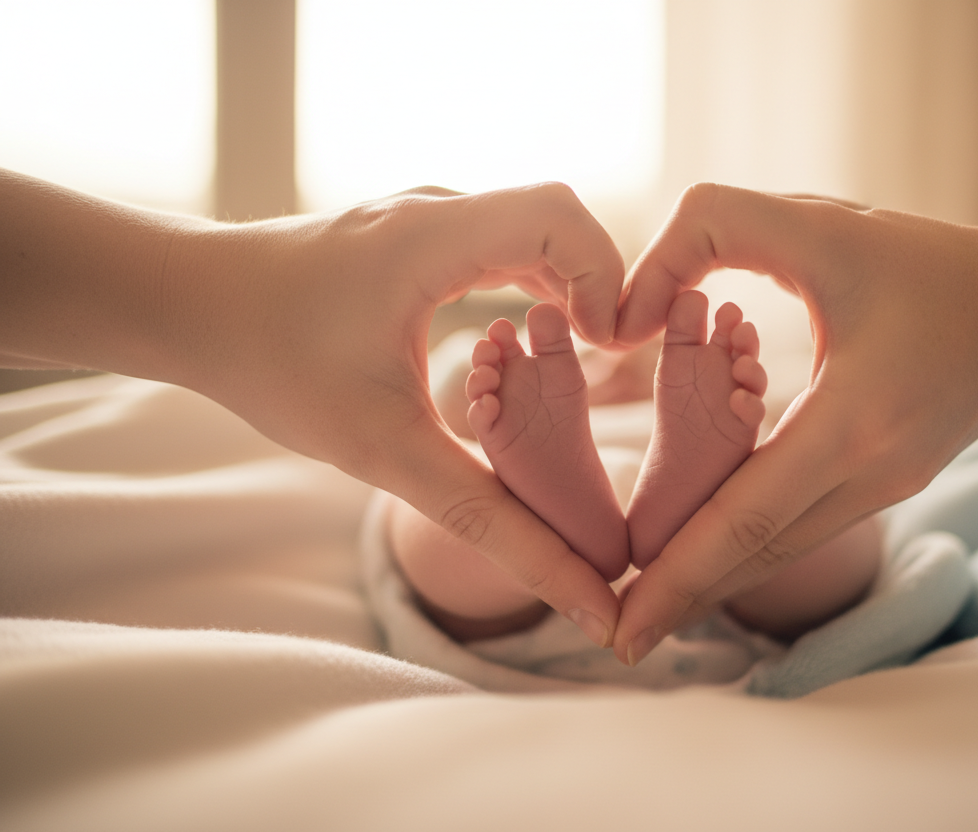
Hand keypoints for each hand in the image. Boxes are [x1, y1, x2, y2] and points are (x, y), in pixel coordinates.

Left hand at [0, 174, 625, 646]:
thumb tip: (586, 597)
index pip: (561, 218)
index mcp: (430, 240)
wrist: (186, 305)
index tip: (606, 351)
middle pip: (563, 218)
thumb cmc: (272, 365)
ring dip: (571, 288)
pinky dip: (538, 285)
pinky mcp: (420, 231)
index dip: (607, 279)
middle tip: (606, 362)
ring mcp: (429, 214)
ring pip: (538, 228)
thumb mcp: (387, 454)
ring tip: (577, 360)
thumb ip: (493, 524)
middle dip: (602, 286)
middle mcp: (438, 209)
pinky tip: (526, 346)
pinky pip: (506, 242)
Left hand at [609, 183, 977, 663]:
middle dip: (682, 598)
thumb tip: (624, 312)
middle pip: (757, 556)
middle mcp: (871, 473)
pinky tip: (710, 557)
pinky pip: (804, 529)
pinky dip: (750, 549)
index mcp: (852, 421)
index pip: (744, 518)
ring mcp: (885, 488)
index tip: (619, 626)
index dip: (676, 574)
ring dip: (714, 580)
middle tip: (615, 641)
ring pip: (780, 552)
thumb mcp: (815, 222)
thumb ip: (707, 234)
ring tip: (648, 610)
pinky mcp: (888, 484)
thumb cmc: (924, 261)